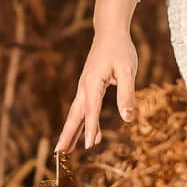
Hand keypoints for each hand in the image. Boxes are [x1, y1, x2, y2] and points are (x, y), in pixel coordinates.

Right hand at [58, 0, 139, 152]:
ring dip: (72, 131)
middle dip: (67, 135)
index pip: (91, 110)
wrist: (110, 32)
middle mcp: (85, 87)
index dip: (90, 129)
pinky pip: (84, 108)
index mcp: (93, 83)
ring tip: (66, 150)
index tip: (88, 147)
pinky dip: (84, 122)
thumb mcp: (127, 70)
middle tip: (59, 154)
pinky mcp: (89, 87)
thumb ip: (126, 94)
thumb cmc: (120, 49)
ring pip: (76, 113)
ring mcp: (85, 87)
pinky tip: (92, 135)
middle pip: (74, 115)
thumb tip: (127, 118)